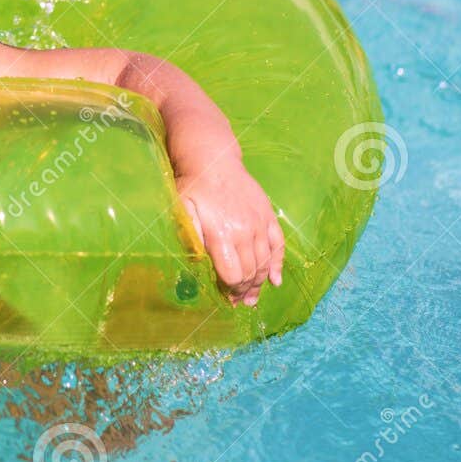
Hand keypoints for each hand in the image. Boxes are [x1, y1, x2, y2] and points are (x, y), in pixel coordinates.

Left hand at [176, 160, 283, 306]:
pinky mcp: (267, 215)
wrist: (213, 159)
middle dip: (244, 290)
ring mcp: (259, 224)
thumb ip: (191, 236)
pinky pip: (278, 244)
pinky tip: (275, 280)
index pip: (233, 273)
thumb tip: (199, 262)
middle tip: (239, 302)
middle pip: (250, 271)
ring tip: (253, 297)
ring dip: (259, 283)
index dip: (230, 290)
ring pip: (265, 262)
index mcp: (222, 234)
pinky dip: (278, 264)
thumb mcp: (182, 211)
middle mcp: (244, 232)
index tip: (226, 298)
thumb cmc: (193, 186)